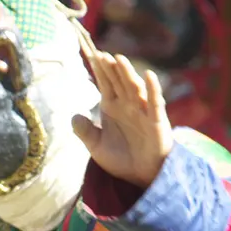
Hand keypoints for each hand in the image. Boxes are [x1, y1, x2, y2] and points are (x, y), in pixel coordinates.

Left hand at [71, 49, 173, 189]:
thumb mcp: (97, 147)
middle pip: (118, 81)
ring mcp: (143, 111)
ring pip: (134, 88)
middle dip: (110, 68)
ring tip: (118, 59)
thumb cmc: (121, 159)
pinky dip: (153, 89)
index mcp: (112, 107)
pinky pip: (155, 103)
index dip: (98, 70)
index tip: (90, 54)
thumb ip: (85, 132)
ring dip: (127, 73)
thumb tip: (74, 116)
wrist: (142, 176)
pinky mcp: (156, 121)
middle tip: (101, 53)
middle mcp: (128, 105)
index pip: (104, 83)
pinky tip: (149, 75)